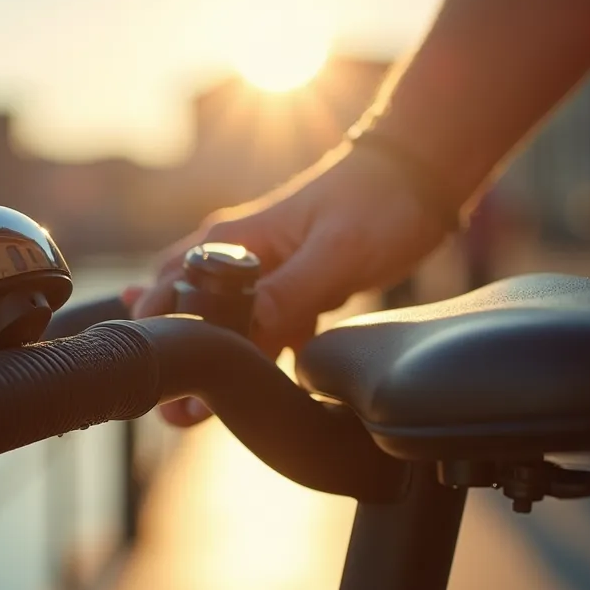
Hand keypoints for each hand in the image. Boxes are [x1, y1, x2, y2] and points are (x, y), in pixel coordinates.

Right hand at [130, 145, 456, 425]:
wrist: (421, 175)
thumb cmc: (378, 200)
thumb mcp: (333, 254)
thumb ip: (284, 298)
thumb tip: (237, 341)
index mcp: (228, 242)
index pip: (171, 297)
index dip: (168, 344)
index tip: (174, 389)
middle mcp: (233, 256)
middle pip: (182, 313)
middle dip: (180, 361)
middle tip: (179, 412)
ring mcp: (259, 273)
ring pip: (220, 327)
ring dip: (216, 365)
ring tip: (203, 414)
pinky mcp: (287, 289)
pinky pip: (258, 330)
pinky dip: (256, 357)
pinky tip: (262, 387)